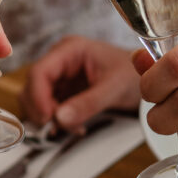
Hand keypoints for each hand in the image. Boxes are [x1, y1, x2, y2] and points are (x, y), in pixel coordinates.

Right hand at [20, 36, 139, 129]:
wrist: (145, 79)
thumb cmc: (132, 74)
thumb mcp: (114, 89)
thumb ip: (88, 104)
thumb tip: (59, 119)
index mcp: (71, 50)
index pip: (40, 72)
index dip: (38, 97)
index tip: (47, 118)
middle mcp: (60, 60)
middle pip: (32, 86)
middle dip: (42, 110)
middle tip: (59, 127)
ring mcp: (59, 75)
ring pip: (35, 98)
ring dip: (47, 117)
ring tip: (72, 127)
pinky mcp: (62, 90)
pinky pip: (47, 107)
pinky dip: (56, 120)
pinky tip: (74, 125)